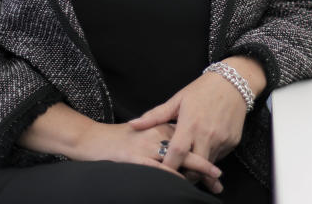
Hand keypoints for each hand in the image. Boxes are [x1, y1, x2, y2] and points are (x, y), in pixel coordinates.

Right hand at [76, 121, 223, 193]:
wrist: (92, 139)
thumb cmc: (119, 139)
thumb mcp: (146, 131)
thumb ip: (165, 136)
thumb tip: (185, 147)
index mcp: (163, 127)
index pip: (191, 140)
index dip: (207, 154)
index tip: (217, 170)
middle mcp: (158, 134)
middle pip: (189, 150)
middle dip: (206, 167)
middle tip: (218, 181)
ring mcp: (147, 146)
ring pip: (179, 159)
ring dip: (196, 173)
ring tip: (211, 184)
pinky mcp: (135, 158)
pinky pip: (158, 168)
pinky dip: (173, 176)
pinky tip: (183, 183)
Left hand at [129, 72, 247, 170]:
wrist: (234, 82)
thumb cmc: (202, 89)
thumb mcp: (178, 100)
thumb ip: (155, 116)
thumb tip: (132, 124)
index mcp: (191, 124)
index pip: (177, 153)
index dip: (168, 166)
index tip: (161, 170)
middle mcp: (208, 134)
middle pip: (194, 167)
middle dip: (185, 173)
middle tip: (177, 170)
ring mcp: (222, 139)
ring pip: (207, 164)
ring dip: (198, 165)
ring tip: (190, 158)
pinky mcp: (233, 141)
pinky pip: (219, 156)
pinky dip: (210, 156)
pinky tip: (205, 146)